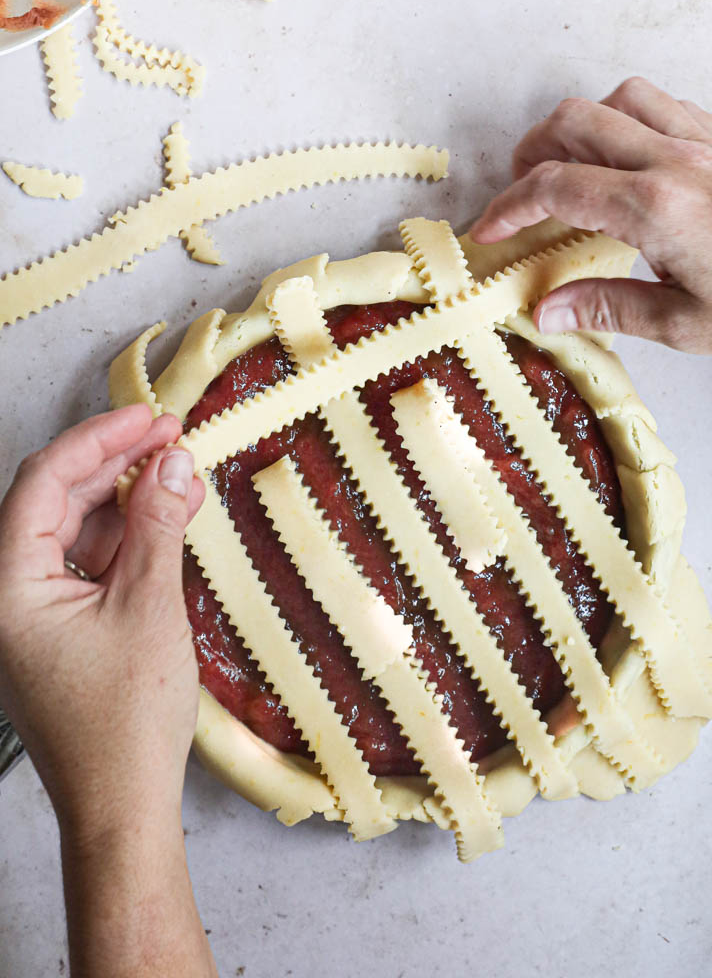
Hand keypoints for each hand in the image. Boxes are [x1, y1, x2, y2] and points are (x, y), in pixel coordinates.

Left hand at [0, 405, 203, 840]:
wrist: (122, 807)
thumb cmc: (124, 724)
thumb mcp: (150, 608)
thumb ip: (159, 525)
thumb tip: (173, 462)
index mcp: (7, 587)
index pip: (43, 483)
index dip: (98, 439)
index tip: (148, 416)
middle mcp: (8, 595)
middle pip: (56, 500)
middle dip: (115, 463)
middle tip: (171, 435)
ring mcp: (31, 613)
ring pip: (76, 530)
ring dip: (128, 499)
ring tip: (181, 474)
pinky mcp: (59, 629)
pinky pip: (89, 564)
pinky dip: (128, 539)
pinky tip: (169, 518)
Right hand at [471, 77, 711, 362]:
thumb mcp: (686, 325)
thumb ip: (608, 307)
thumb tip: (549, 310)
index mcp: (658, 207)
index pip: (557, 186)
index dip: (510, 207)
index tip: (489, 229)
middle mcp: (676, 161)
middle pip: (575, 122)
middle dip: (531, 154)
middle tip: (519, 195)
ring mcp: (704, 144)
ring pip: (617, 99)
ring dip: (578, 126)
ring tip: (565, 166)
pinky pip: (662, 105)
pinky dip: (626, 119)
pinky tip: (625, 155)